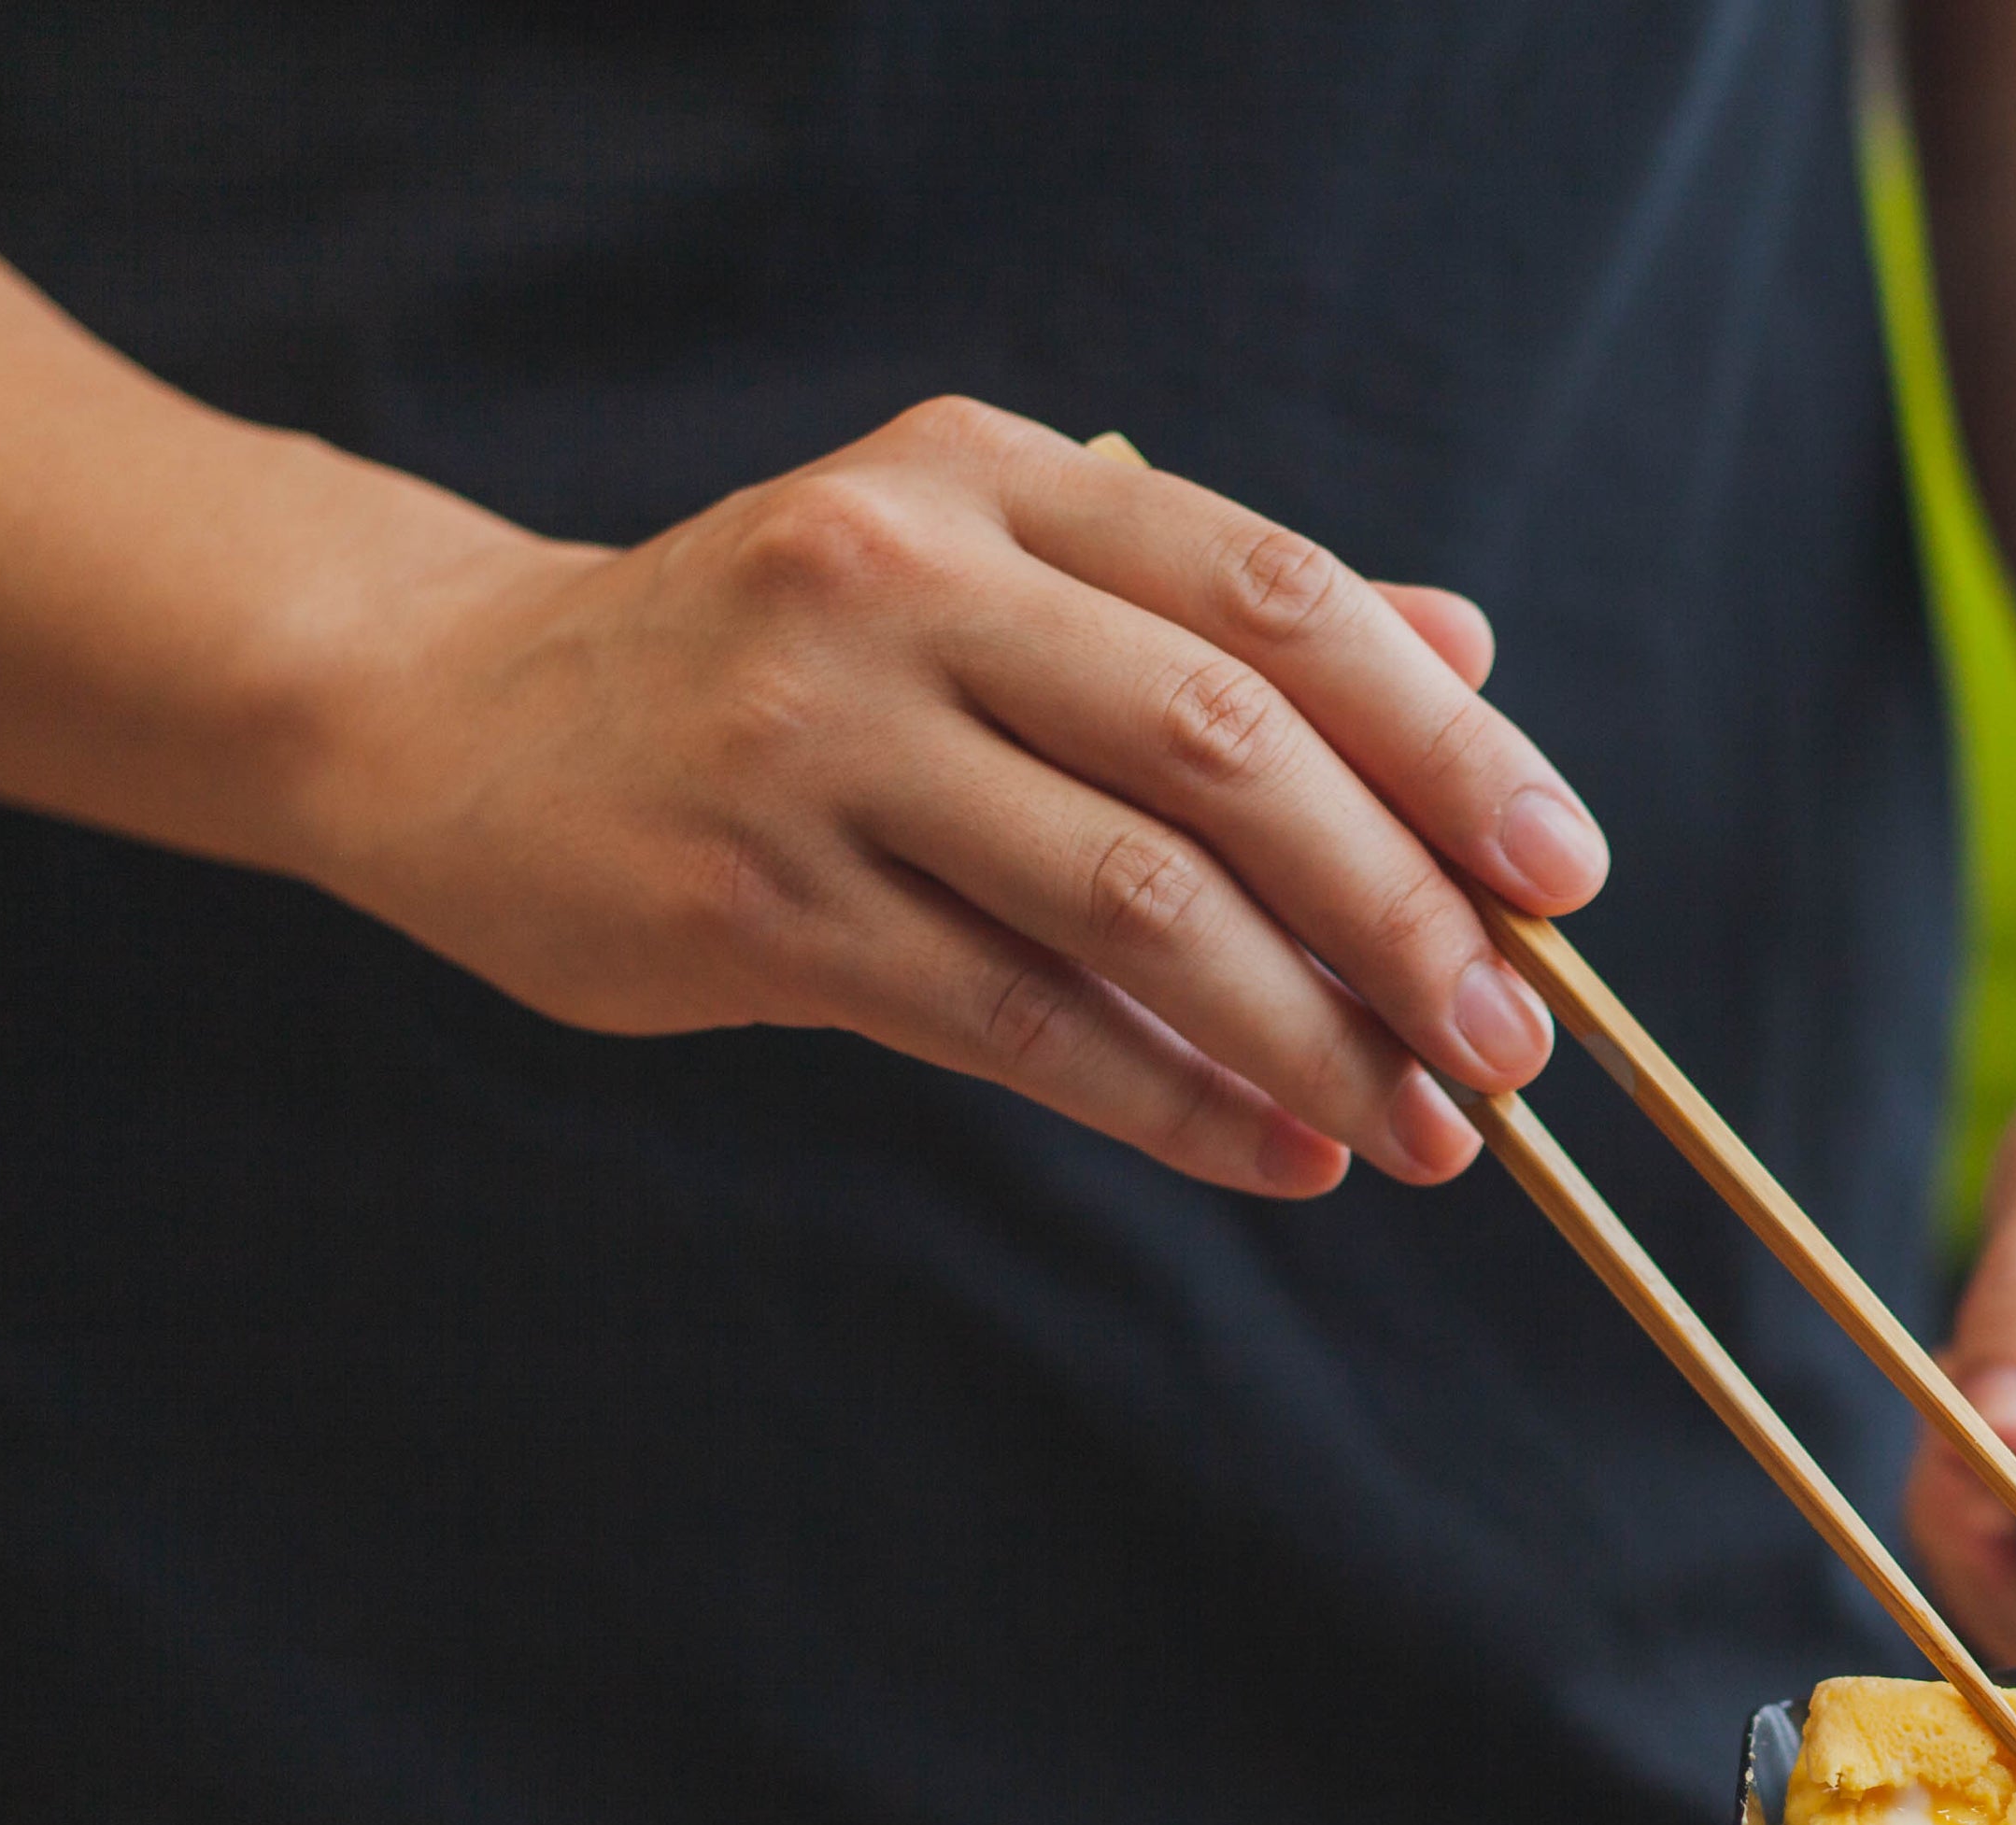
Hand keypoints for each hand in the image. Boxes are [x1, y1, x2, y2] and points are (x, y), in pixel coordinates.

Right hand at [300, 397, 1607, 1194]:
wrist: (455, 717)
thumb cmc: (780, 661)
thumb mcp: (989, 578)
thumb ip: (1214, 618)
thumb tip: (1469, 651)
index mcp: (995, 479)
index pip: (1274, 599)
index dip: (1443, 744)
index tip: (1561, 874)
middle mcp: (904, 578)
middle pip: (1223, 749)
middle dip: (1400, 911)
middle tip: (1510, 1038)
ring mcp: (815, 738)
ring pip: (1129, 900)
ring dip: (1307, 1031)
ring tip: (1422, 1127)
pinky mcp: (752, 898)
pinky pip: (1013, 1020)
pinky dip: (1170, 1099)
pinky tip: (1275, 1154)